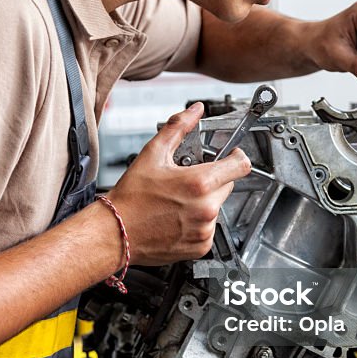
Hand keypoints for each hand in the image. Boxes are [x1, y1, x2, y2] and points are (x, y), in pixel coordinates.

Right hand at [108, 102, 250, 264]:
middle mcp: (206, 208)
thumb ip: (179, 127)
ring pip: (218, 207)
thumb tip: (194, 111)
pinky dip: (198, 223)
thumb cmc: (131, 198)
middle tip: (187, 182)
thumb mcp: (153, 153)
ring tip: (178, 202)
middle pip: (227, 185)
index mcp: (199, 183)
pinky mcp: (201, 246)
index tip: (230, 156)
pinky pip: (210, 228)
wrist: (116, 232)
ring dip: (204, 202)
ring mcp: (204, 229)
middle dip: (212, 180)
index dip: (236, 157)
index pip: (240, 165)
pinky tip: (178, 218)